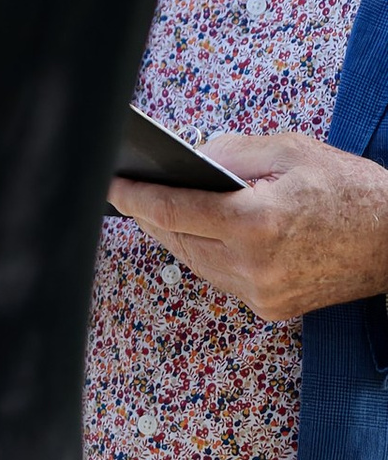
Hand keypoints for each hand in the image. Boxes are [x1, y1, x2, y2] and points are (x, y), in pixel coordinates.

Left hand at [111, 127, 387, 321]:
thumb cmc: (351, 189)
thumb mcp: (289, 151)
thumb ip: (229, 153)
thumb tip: (187, 159)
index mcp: (256, 223)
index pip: (172, 210)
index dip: (133, 196)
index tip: (109, 183)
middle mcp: (253, 266)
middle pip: (176, 239)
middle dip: (150, 213)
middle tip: (129, 189)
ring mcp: (261, 294)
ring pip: (193, 262)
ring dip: (174, 235)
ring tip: (156, 208)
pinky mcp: (269, 308)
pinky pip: (218, 278)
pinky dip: (204, 254)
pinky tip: (197, 233)